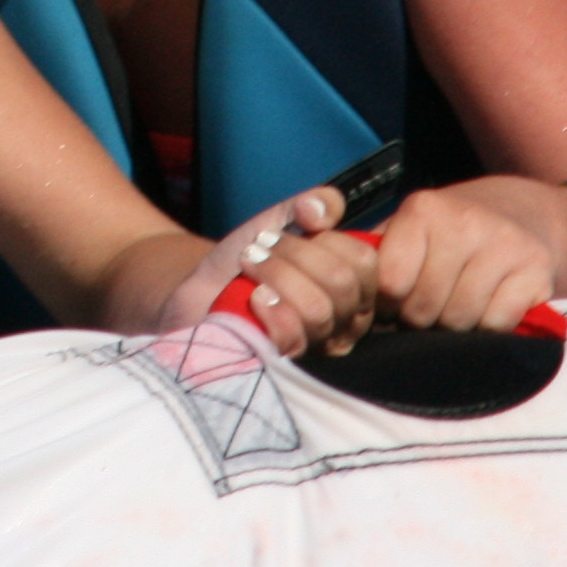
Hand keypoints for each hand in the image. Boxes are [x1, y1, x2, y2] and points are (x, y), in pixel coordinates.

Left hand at [153, 186, 376, 355]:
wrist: (203, 290)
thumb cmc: (251, 257)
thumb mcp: (282, 219)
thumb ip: (311, 204)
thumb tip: (318, 210)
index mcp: (355, 286)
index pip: (364, 262)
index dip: (326, 238)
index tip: (293, 230)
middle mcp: (347, 320)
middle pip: (342, 284)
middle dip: (295, 254)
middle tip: (261, 246)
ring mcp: (319, 346)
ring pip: (318, 311)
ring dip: (277, 276)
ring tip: (251, 266)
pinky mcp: (287, 362)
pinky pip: (293, 338)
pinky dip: (271, 310)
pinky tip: (253, 297)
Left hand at [370, 181, 559, 331]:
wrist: (522, 213)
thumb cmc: (449, 232)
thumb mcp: (408, 228)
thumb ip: (374, 254)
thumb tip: (346, 287)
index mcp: (423, 209)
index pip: (390, 281)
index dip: (386, 304)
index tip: (392, 304)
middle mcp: (465, 222)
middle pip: (423, 307)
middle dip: (418, 320)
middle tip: (424, 312)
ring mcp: (506, 246)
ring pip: (460, 320)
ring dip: (452, 328)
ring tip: (452, 311)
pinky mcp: (537, 272)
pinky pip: (498, 325)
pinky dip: (487, 329)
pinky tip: (485, 310)